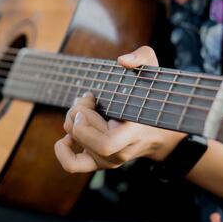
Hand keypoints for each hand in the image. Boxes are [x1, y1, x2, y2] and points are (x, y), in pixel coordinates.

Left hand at [55, 46, 185, 172]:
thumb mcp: (152, 71)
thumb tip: (123, 60)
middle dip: (77, 111)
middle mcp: (120, 151)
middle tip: (87, 97)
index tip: (91, 100)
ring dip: (71, 120)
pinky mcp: (99, 161)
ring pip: (76, 144)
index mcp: (133, 133)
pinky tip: (68, 133)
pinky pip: (73, 164)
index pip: (105, 144)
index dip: (87, 124)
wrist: (159, 128)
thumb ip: (142, 58)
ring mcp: (109, 159)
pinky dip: (63, 150)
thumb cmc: (151, 96)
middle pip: (83, 138)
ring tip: (84, 106)